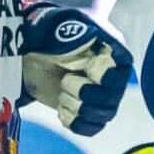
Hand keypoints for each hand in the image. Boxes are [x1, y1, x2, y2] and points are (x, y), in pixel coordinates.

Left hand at [20, 1, 131, 136]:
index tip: (84, 68)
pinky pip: (89, 128)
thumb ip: (77, 33)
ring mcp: (103, 97)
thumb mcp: (63, 26)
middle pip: (110, 102)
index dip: (100, 77)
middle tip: (65, 79)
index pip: (118, 76)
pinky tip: (62, 107)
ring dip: (75, 107)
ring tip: (62, 92)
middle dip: (81, 93)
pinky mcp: (88, 111)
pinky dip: (72, 121)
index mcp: (115, 55)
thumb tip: (89, 40)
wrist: (36, 49)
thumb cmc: (53, 33)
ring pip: (101, 117)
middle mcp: (115, 79)